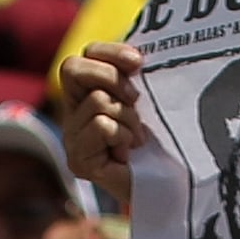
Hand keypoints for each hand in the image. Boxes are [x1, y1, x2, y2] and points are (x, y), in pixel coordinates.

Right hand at [55, 42, 151, 194]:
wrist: (167, 186)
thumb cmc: (160, 141)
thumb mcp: (146, 100)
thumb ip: (133, 77)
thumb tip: (136, 56)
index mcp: (88, 92)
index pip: (87, 54)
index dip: (111, 52)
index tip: (139, 63)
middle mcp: (73, 113)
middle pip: (72, 68)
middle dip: (111, 78)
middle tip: (135, 100)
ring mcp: (72, 138)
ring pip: (97, 101)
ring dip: (127, 118)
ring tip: (137, 139)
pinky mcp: (79, 161)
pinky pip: (101, 126)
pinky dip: (123, 136)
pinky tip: (129, 153)